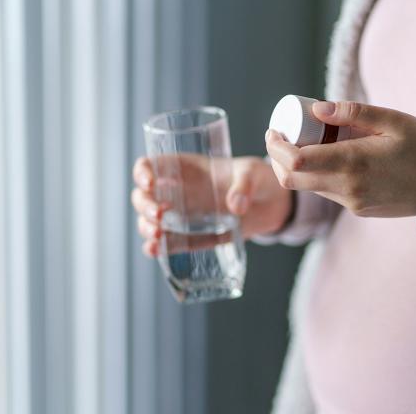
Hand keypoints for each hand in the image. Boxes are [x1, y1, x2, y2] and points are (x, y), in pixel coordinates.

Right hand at [131, 155, 292, 256]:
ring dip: (146, 228)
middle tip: (160, 215)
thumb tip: (236, 206)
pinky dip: (156, 248)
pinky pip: (167, 243)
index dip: (143, 172)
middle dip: (144, 206)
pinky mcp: (192, 236)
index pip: (151, 164)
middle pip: (143, 196)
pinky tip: (155, 251)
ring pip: (149, 221)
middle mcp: (178, 191)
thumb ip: (244, 185)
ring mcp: (183, 215)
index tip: (149, 183)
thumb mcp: (253, 174)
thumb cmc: (258, 178)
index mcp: (186, 168)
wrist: (272, 204)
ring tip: (158, 236)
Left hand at [265, 100, 415, 217]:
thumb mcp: (394, 120)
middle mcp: (348, 188)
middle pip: (292, 180)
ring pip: (309, 187)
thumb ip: (353, 113)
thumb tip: (316, 108)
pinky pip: (329, 192)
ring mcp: (352, 203)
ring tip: (309, 141)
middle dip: (278, 159)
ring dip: (298, 167)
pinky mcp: (359, 209)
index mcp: (353, 163)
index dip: (276, 147)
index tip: (274, 131)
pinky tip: (333, 157)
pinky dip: (319, 175)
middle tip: (282, 136)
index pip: (296, 161)